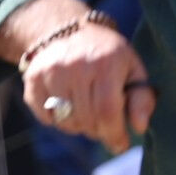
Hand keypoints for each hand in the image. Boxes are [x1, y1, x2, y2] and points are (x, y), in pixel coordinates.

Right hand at [19, 16, 149, 152]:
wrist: (69, 29)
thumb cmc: (108, 55)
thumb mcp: (133, 68)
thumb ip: (142, 97)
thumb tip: (140, 127)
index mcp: (105, 63)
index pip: (107, 110)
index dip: (114, 134)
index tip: (120, 145)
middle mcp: (75, 65)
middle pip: (87, 119)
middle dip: (99, 131)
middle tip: (104, 125)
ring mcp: (51, 72)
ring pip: (66, 122)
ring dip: (79, 126)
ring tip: (87, 111)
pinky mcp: (33, 79)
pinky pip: (46, 118)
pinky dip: (58, 120)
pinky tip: (67, 105)